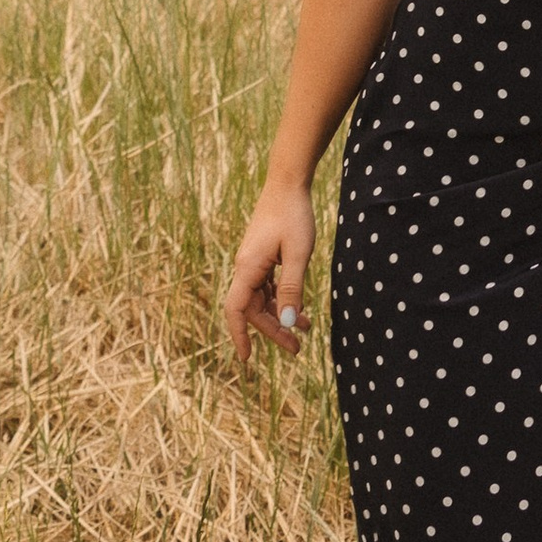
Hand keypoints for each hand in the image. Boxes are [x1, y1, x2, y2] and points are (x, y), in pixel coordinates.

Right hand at [223, 178, 316, 363]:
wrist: (288, 182)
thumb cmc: (294, 215)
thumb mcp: (297, 254)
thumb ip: (292, 288)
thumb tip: (287, 322)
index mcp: (248, 268)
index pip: (235, 310)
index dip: (240, 336)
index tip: (247, 359)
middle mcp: (246, 267)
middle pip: (253, 309)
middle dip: (273, 330)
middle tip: (297, 349)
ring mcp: (254, 261)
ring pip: (263, 299)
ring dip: (281, 316)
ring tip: (306, 330)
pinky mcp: (264, 256)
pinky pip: (269, 286)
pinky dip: (283, 299)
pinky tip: (301, 308)